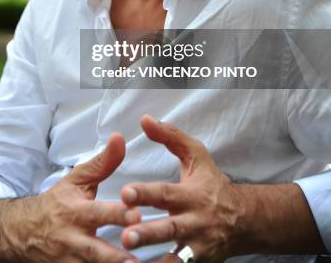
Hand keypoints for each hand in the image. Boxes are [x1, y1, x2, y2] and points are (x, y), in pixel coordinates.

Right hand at [12, 132, 140, 262]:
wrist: (21, 232)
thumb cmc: (57, 202)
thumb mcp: (77, 180)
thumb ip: (102, 162)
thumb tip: (120, 137)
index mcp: (76, 212)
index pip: (99, 213)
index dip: (118, 214)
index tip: (138, 214)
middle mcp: (73, 239)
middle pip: (96, 251)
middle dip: (117, 256)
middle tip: (138, 259)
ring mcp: (70, 262)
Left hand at [119, 116, 238, 262]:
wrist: (243, 220)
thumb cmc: (212, 184)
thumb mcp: (196, 155)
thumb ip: (170, 137)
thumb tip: (145, 120)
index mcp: (192, 194)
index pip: (166, 193)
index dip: (145, 193)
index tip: (125, 193)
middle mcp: (195, 222)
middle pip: (170, 228)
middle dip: (147, 233)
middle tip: (126, 237)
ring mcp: (197, 247)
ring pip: (175, 256)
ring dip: (155, 260)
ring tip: (129, 259)